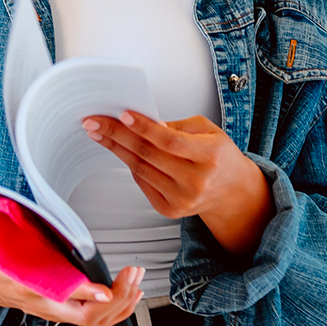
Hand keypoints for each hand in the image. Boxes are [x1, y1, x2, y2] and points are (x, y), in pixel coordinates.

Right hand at [0, 238, 142, 325]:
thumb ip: (13, 225)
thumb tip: (29, 206)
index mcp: (27, 286)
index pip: (61, 293)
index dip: (86, 293)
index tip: (106, 289)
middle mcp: (44, 304)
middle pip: (88, 317)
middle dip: (118, 298)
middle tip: (132, 273)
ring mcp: (53, 310)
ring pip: (96, 322)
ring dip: (123, 303)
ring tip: (137, 279)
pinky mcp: (60, 309)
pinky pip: (94, 318)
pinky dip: (117, 308)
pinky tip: (129, 293)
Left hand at [83, 112, 274, 259]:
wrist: (231, 191)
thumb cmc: (218, 156)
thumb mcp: (208, 130)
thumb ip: (177, 126)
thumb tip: (144, 122)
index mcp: (210, 156)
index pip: (170, 141)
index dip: (144, 128)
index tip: (123, 115)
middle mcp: (196, 181)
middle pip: (148, 155)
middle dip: (117, 135)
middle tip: (95, 122)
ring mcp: (181, 199)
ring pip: (140, 169)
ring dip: (116, 149)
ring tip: (99, 134)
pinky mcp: (169, 209)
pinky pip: (142, 182)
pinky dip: (130, 165)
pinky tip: (120, 151)